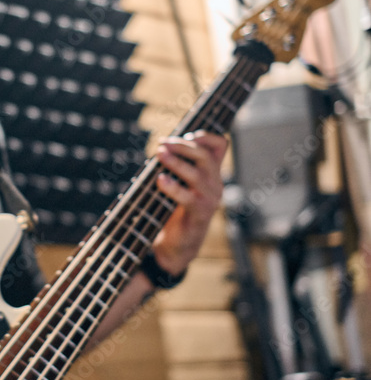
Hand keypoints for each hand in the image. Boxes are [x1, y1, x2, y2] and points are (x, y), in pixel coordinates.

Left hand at [151, 130, 226, 276]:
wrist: (177, 244)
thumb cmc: (175, 210)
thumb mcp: (179, 183)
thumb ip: (177, 165)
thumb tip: (163, 144)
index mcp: (211, 173)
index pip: (219, 145)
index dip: (204, 135)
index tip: (183, 134)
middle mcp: (215, 184)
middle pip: (205, 156)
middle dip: (183, 146)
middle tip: (162, 143)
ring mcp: (210, 199)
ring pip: (197, 175)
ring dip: (176, 162)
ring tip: (159, 155)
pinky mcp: (200, 215)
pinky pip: (188, 198)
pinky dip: (173, 187)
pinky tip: (159, 180)